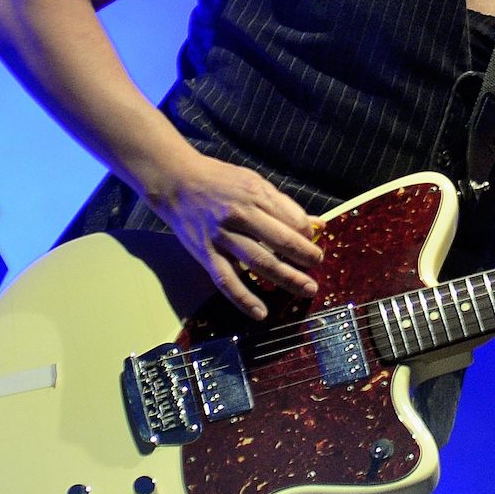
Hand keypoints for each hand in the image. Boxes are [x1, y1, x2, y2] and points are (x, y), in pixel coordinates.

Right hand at [135, 151, 325, 318]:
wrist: (176, 182)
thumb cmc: (220, 180)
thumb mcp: (255, 183)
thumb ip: (284, 205)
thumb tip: (317, 224)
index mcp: (256, 196)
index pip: (293, 221)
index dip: (308, 236)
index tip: (313, 244)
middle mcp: (241, 216)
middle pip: (281, 242)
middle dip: (305, 258)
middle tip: (318, 269)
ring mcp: (222, 237)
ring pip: (260, 263)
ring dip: (287, 278)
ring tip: (307, 289)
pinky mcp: (206, 254)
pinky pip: (227, 281)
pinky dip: (244, 299)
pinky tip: (260, 313)